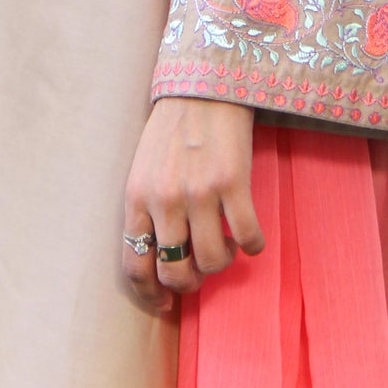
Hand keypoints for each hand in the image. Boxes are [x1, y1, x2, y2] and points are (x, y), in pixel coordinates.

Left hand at [122, 96, 264, 312]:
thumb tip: (161, 257)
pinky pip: (246, 238)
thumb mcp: (143, 168)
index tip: (164, 305)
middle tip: (201, 269)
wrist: (204, 82)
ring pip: (211, 261)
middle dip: (190, 282)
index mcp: (137, 197)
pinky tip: (252, 237)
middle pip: (175, 272)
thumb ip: (147, 209)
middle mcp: (165, 200)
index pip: (134, 266)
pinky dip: (253, 245)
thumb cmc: (172, 128)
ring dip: (222, 262)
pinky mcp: (233, 184)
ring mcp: (199, 193)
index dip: (150, 295)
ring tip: (225, 244)